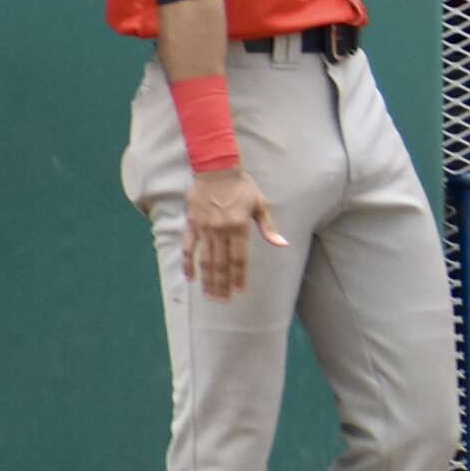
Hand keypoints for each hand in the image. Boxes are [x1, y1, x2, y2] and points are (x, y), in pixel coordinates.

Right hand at [183, 167, 286, 301]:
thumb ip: (268, 227)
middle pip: (221, 264)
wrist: (216, 169)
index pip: (239, 258)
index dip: (239, 276)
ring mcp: (204, 229)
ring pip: (205, 260)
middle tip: (222, 301)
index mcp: (239, 227)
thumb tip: (282, 244)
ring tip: (209, 295)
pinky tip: (189, 277)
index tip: (239, 291)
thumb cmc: (242, 187)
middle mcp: (221, 231)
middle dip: (222, 284)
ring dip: (207, 279)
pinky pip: (188, 247)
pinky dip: (188, 263)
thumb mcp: (260, 204)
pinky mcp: (191, 224)